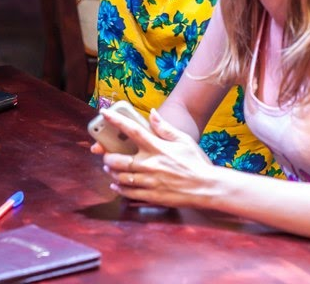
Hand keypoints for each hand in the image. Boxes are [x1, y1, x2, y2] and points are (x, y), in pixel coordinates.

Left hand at [101, 107, 218, 208]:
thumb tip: (152, 112)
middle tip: (106, 154)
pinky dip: (119, 189)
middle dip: (108, 156)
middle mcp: (150, 164)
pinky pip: (129, 193)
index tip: (103, 113)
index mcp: (157, 147)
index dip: (116, 120)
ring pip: (121, 177)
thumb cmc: (195, 162)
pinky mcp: (151, 196)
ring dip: (112, 172)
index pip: (132, 130)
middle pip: (118, 159)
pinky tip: (116, 186)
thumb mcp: (183, 140)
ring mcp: (149, 182)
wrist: (206, 187)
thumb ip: (164, 127)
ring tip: (110, 168)